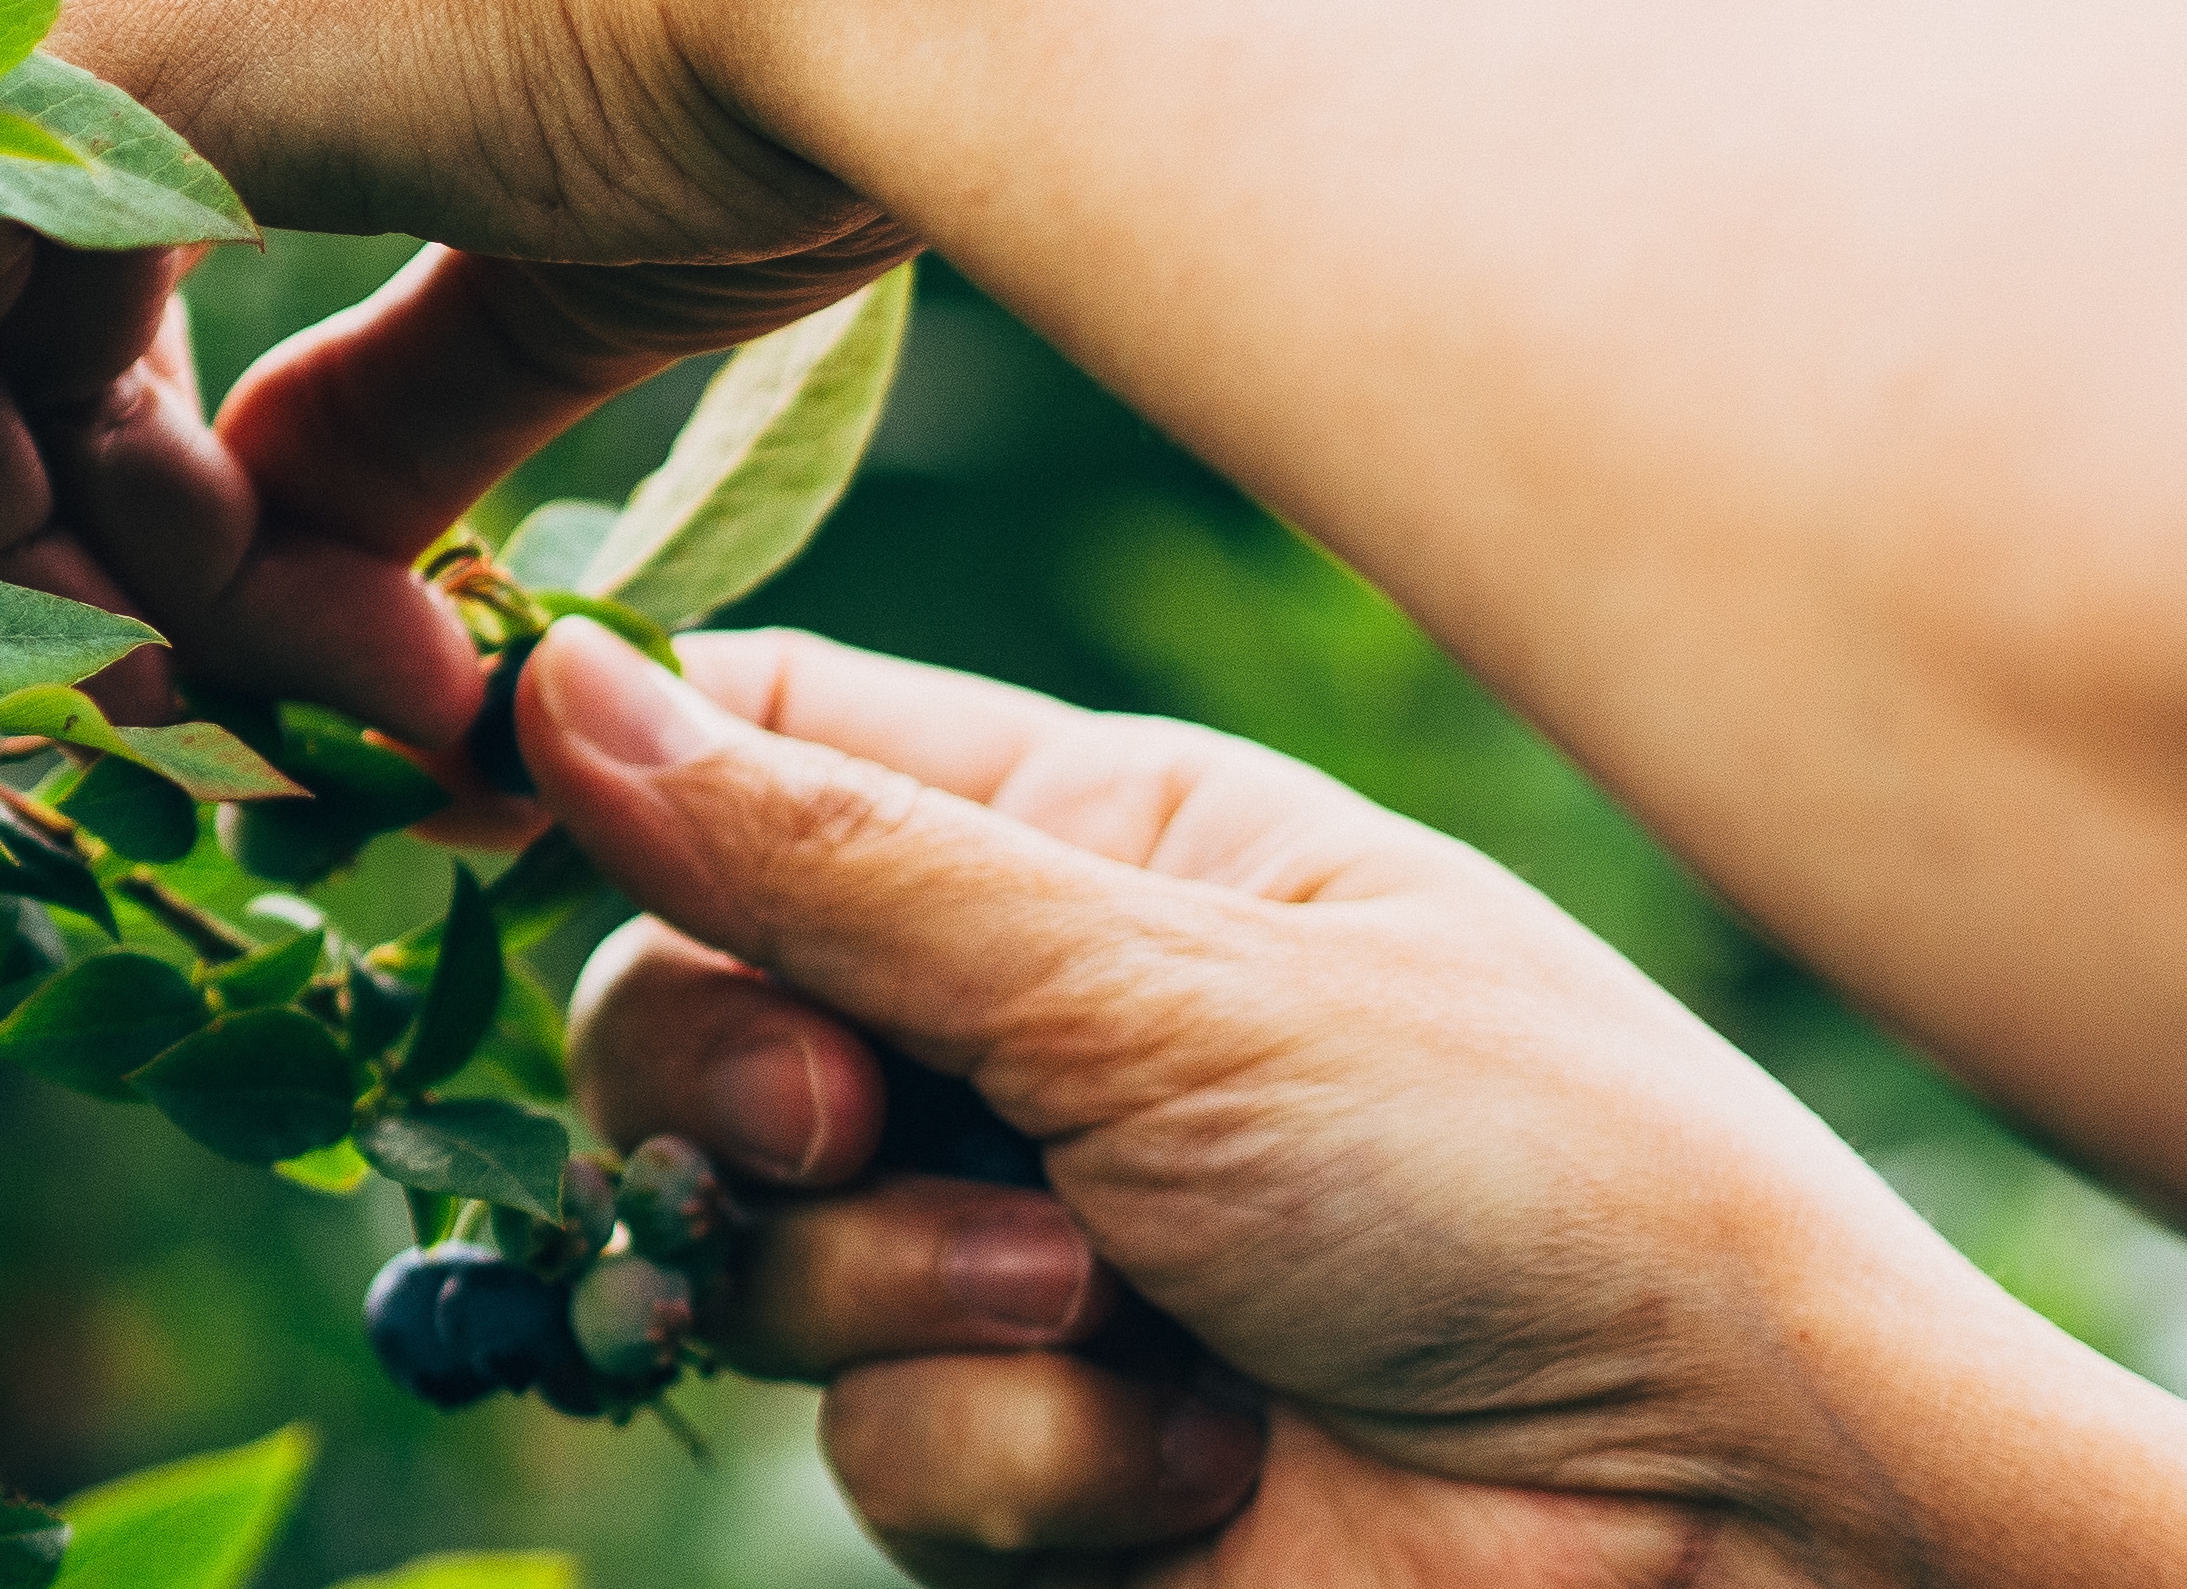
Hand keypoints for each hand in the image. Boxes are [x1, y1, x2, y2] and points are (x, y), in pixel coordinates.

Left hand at [0, 0, 928, 708]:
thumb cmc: (808, 55)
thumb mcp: (567, 268)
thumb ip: (396, 403)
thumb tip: (281, 542)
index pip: (60, 265)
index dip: (144, 506)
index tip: (340, 675)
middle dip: (106, 585)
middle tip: (303, 746)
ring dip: (76, 607)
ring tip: (345, 722)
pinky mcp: (49, 46)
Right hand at [536, 622, 2186, 1587]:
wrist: (1733, 1533)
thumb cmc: (1526, 1178)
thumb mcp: (1169, 985)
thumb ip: (840, 860)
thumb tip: (556, 682)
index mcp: (1093, 842)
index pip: (769, 740)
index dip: (607, 766)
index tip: (453, 791)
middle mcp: (1030, 1030)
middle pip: (688, 1010)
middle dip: (735, 1080)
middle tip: (845, 1118)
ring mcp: (1021, 1247)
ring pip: (760, 1256)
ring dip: (921, 1297)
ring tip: (1126, 1303)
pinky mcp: (1034, 1459)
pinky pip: (872, 1446)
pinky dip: (1020, 1457)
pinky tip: (1197, 1455)